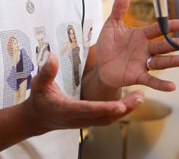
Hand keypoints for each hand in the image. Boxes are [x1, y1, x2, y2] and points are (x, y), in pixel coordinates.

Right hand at [25, 53, 143, 131]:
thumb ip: (47, 72)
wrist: (38, 117)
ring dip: (126, 110)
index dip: (104, 107)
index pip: (88, 109)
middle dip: (124, 109)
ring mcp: (85, 121)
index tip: (120, 105)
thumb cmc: (39, 98)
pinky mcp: (89, 120)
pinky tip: (130, 102)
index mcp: (66, 110)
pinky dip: (120, 111)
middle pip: (105, 117)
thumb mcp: (38, 84)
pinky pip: (107, 118)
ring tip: (140, 97)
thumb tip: (52, 56)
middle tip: (139, 97)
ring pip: (109, 119)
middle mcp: (79, 119)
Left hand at [94, 0, 178, 90]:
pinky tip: (172, 86)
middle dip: (178, 45)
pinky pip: (151, 80)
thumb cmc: (107, 45)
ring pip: (161, 62)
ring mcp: (143, 63)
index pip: (158, 29)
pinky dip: (161, 84)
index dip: (170, 26)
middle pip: (164, 46)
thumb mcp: (111, 24)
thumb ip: (119, 8)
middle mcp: (145, 49)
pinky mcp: (137, 76)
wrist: (99, 65)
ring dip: (173, 62)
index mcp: (141, 35)